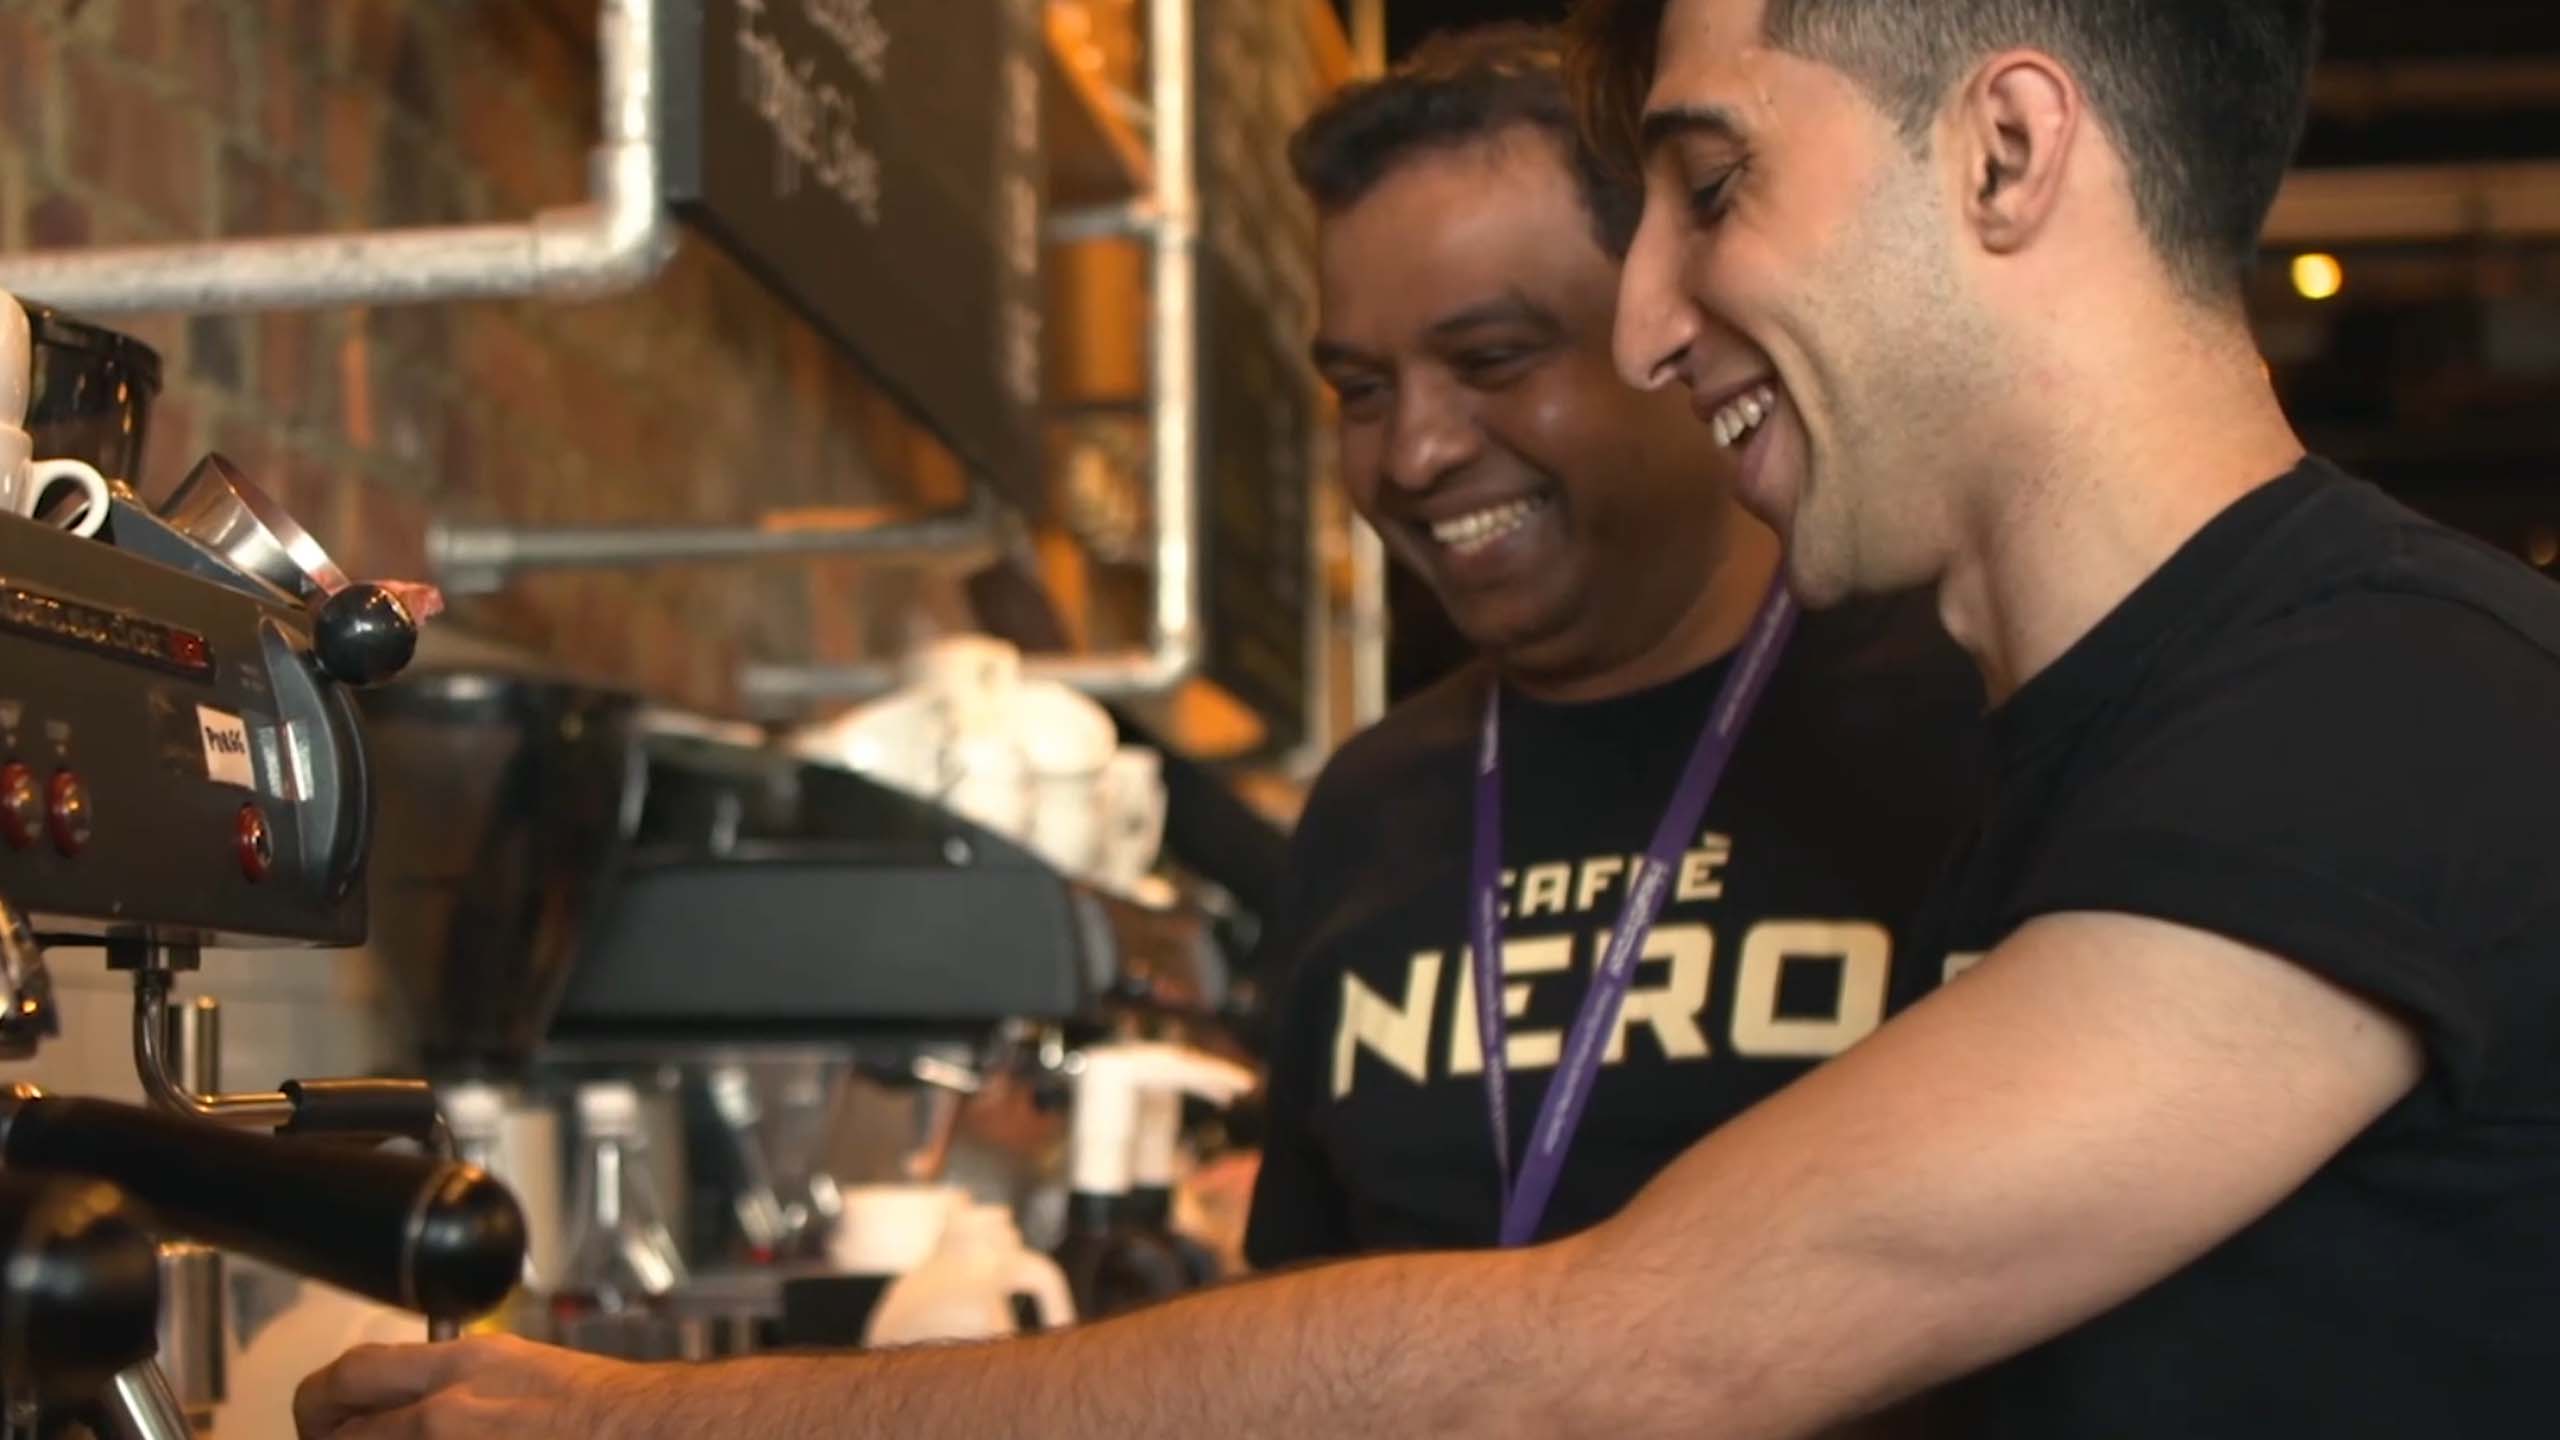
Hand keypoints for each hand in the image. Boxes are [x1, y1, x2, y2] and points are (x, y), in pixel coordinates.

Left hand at [295, 1334, 664, 1438]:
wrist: (644, 1435)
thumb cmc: (598, 1413)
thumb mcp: (516, 1368)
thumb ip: (449, 1381)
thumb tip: (397, 1404)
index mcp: (461, 1372)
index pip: (346, 1377)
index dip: (322, 1402)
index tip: (324, 1416)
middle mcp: (445, 1420)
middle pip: (335, 1436)